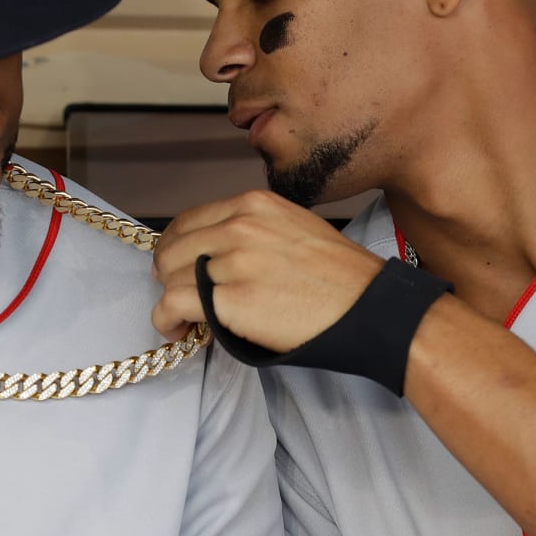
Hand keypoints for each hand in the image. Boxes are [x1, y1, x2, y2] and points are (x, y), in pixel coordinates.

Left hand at [151, 190, 385, 349]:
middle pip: (173, 251)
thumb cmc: (340, 275)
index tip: (179, 268)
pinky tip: (180, 330)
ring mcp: (232, 263)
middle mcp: (238, 227)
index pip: (188, 222)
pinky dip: (168, 321)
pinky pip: (173, 307)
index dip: (177, 249)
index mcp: (253, 205)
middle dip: (171, 276)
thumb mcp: (294, 227)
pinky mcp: (229, 301)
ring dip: (172, 303)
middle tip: (183, 298)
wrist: (367, 307)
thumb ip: (253, 231)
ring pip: (170, 280)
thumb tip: (218, 254)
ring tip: (185, 320)